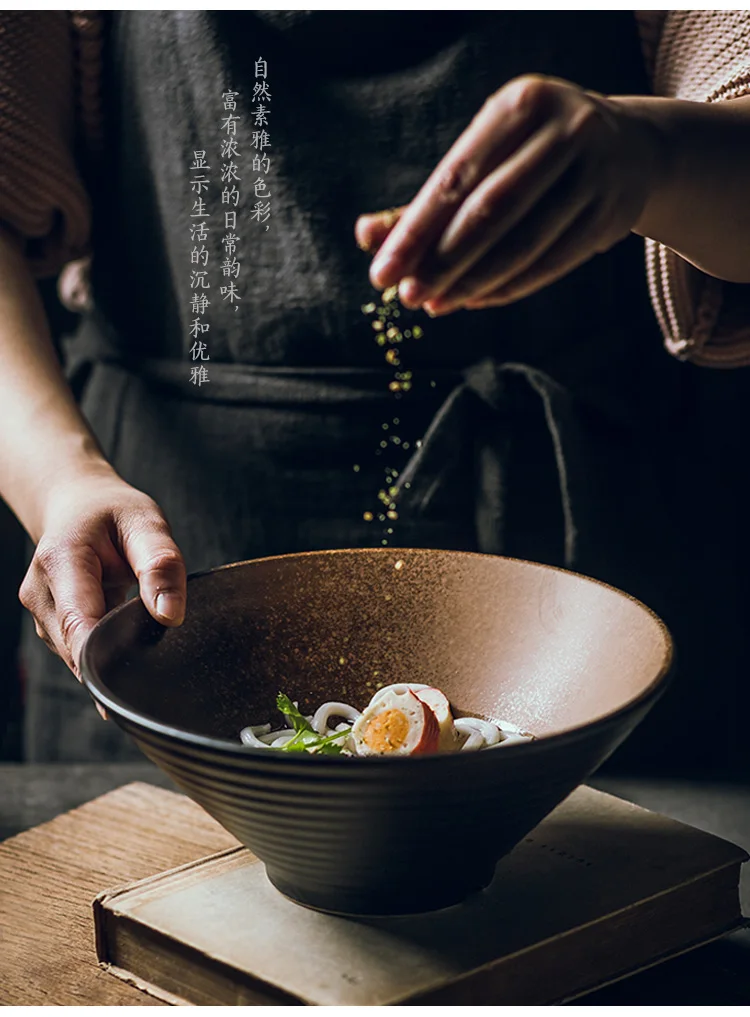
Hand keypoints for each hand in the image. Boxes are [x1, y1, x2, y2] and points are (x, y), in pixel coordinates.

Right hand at [19, 470, 186, 680]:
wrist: (77, 506)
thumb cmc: (112, 513)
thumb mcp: (146, 523)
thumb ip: (160, 566)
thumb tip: (170, 616)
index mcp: (60, 561)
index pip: (78, 624)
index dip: (106, 657)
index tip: (136, 679)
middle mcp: (40, 592)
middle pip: (79, 648)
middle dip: (119, 652)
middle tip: (154, 634)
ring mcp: (42, 613)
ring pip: (80, 655)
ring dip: (113, 647)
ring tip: (134, 615)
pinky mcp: (51, 626)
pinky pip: (81, 650)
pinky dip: (106, 644)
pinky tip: (121, 624)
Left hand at [356, 74, 665, 313]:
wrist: (630, 148)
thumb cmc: (532, 154)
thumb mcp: (485, 156)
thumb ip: (427, 200)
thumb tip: (366, 236)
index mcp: (521, 104)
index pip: (456, 178)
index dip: (415, 230)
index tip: (382, 270)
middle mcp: (566, 130)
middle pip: (491, 211)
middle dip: (442, 261)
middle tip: (407, 297)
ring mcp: (596, 173)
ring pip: (524, 242)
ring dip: (472, 282)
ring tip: (434, 305)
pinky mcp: (612, 214)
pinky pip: (550, 262)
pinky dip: (507, 287)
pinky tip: (472, 301)